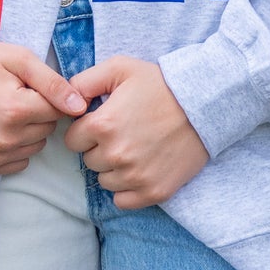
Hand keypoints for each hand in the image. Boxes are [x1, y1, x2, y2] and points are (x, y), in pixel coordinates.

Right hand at [0, 38, 85, 176]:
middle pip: (47, 131)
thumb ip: (53, 82)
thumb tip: (80, 106)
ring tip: (4, 111)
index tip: (28, 86)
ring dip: (27, 132)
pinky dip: (13, 148)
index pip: (58, 111)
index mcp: (15, 110)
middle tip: (13, 96)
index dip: (47, 96)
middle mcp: (4, 139)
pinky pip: (17, 163)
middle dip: (38, 113)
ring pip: (34, 148)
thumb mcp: (18, 59)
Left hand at [64, 57, 208, 208]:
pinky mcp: (154, 191)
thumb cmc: (160, 84)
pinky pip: (123, 201)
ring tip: (135, 148)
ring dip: (114, 168)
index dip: (85, 130)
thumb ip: (84, 81)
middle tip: (123, 133)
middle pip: (89, 161)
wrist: (205, 104)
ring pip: (105, 181)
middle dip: (100, 148)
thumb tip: (65, 100)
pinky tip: (140, 169)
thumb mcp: (120, 68)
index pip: (72, 140)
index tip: (102, 123)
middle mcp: (116, 154)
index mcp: (102, 125)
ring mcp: (136, 176)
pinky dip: (127, 189)